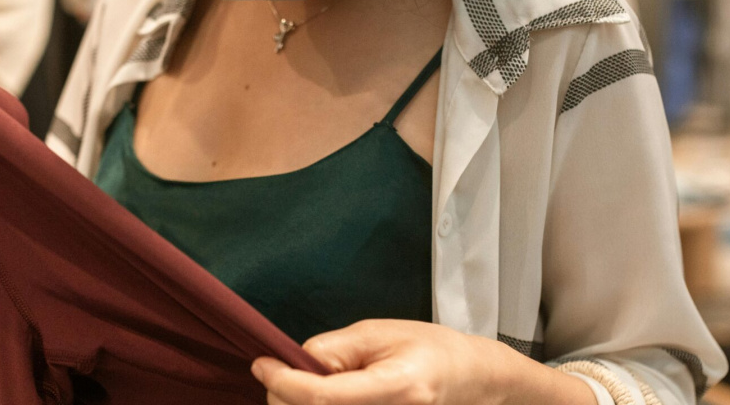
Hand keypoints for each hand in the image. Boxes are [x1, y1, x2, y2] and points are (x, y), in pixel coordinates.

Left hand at [251, 320, 596, 404]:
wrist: (468, 376)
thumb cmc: (427, 347)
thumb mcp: (377, 332)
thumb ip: (333, 349)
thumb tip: (294, 362)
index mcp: (395, 387)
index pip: (323, 396)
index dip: (284, 382)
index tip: (262, 364)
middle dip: (283, 397)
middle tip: (276, 372)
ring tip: (300, 383)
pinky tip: (316, 398)